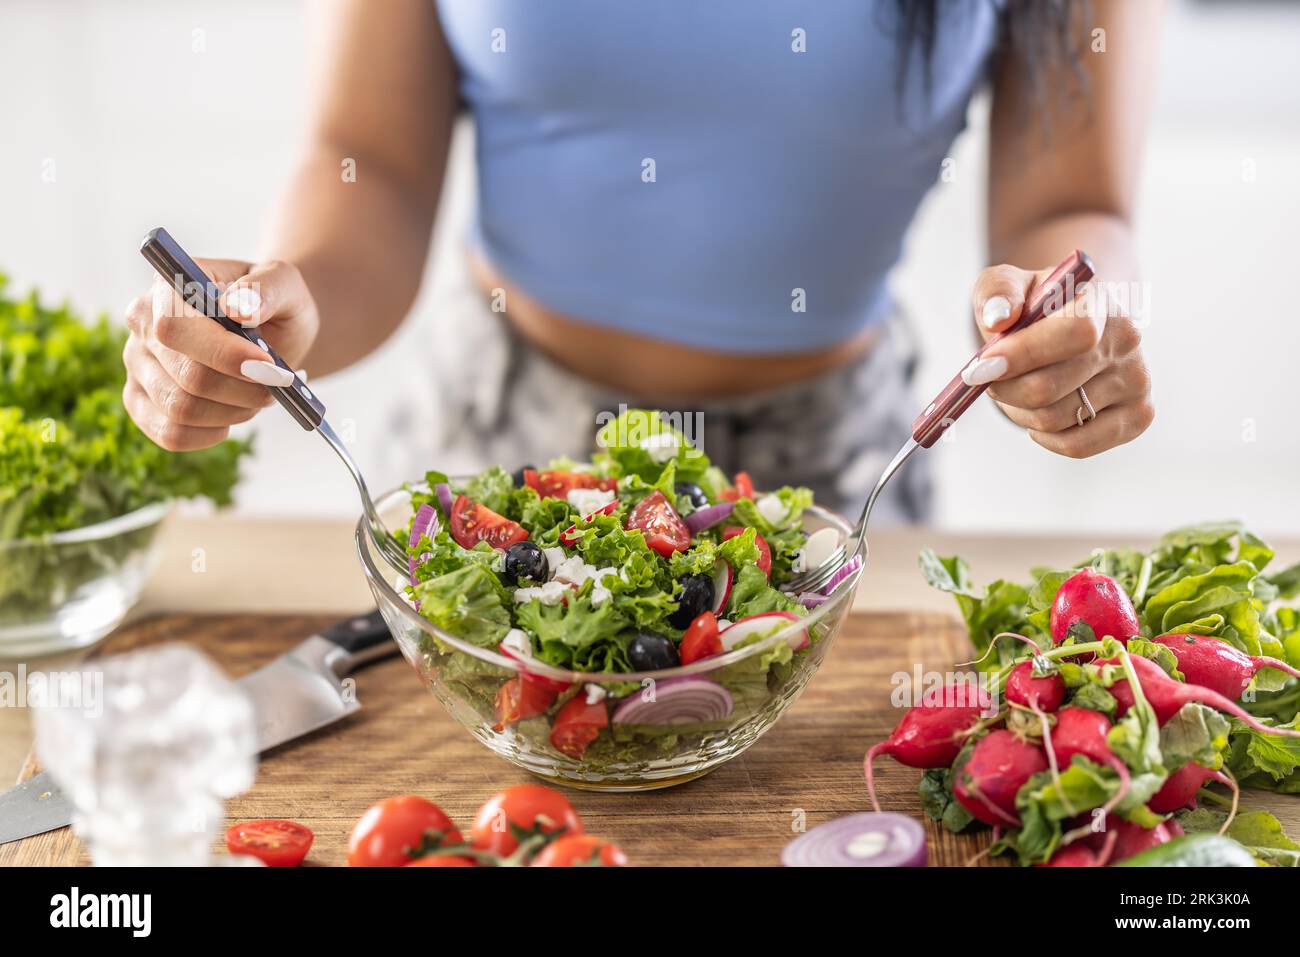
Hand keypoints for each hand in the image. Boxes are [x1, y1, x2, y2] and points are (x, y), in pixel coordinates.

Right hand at [122, 259, 320, 450]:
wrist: (271, 330)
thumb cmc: (274, 304)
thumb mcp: (284, 285)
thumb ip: (265, 290)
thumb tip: (238, 308)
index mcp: (168, 286)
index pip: (175, 327)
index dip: (223, 354)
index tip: (268, 365)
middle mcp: (142, 324)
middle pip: (186, 376)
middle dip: (244, 388)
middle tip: (280, 383)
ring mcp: (137, 365)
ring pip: (181, 410)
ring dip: (235, 411)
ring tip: (261, 394)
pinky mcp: (141, 401)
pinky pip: (171, 434)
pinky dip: (212, 433)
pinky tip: (234, 415)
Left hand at [963, 263, 1152, 457]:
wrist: (1067, 327)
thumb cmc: (1031, 309)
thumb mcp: (1006, 286)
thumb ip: (996, 293)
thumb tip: (998, 318)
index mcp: (1100, 301)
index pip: (1076, 332)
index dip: (1024, 354)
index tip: (982, 367)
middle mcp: (1127, 340)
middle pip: (1049, 387)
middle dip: (1004, 389)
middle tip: (987, 380)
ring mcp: (1137, 380)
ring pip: (1054, 419)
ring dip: (1018, 411)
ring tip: (1015, 390)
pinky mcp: (1138, 415)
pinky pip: (1076, 445)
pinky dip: (1044, 437)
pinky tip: (1037, 416)